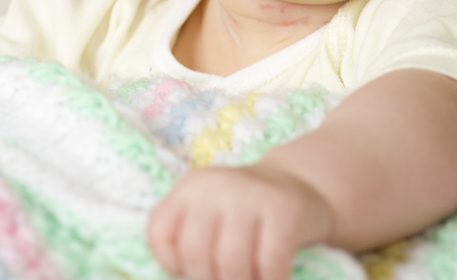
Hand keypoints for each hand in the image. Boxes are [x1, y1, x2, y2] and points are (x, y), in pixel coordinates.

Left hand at [147, 164, 332, 279]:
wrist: (296, 186)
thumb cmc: (242, 213)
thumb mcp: (207, 214)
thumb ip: (189, 239)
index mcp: (190, 187)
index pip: (159, 232)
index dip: (171, 263)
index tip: (190, 269)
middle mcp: (216, 185)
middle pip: (195, 252)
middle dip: (208, 279)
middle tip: (223, 279)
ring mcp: (252, 195)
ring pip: (231, 262)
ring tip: (248, 279)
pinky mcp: (285, 211)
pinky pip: (270, 264)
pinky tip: (273, 277)